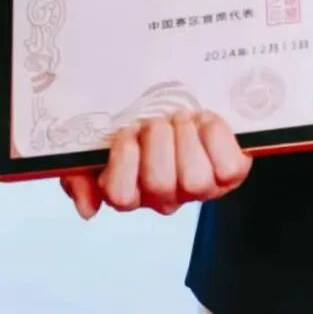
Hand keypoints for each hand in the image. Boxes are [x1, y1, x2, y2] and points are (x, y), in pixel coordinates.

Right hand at [60, 111, 251, 219]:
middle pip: (159, 183)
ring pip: (194, 179)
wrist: (186, 103)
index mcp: (131, 191)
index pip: (120, 195)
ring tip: (183, 119)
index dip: (124, 158)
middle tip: (159, 120)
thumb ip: (80, 176)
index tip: (128, 131)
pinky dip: (217, 137)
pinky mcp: (231, 175)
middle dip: (158, 140)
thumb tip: (89, 209)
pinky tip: (206, 122)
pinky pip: (228, 167)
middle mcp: (166, 197)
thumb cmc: (140, 128)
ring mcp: (200, 188)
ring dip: (187, 137)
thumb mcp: (99, 145)